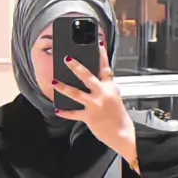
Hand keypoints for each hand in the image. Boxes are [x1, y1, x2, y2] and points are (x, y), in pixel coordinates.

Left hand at [53, 43, 135, 158]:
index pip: (106, 68)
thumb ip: (104, 88)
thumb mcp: (115, 98)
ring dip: (64, 88)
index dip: (102, 55)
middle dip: (76, 67)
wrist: (123, 134)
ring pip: (76, 94)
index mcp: (110, 87)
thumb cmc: (118, 117)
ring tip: (54, 82)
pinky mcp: (90, 116)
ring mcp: (95, 105)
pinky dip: (65, 113)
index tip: (98, 43)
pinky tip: (57, 110)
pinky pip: (74, 114)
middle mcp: (102, 93)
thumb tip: (91, 82)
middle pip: (87, 77)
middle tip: (67, 59)